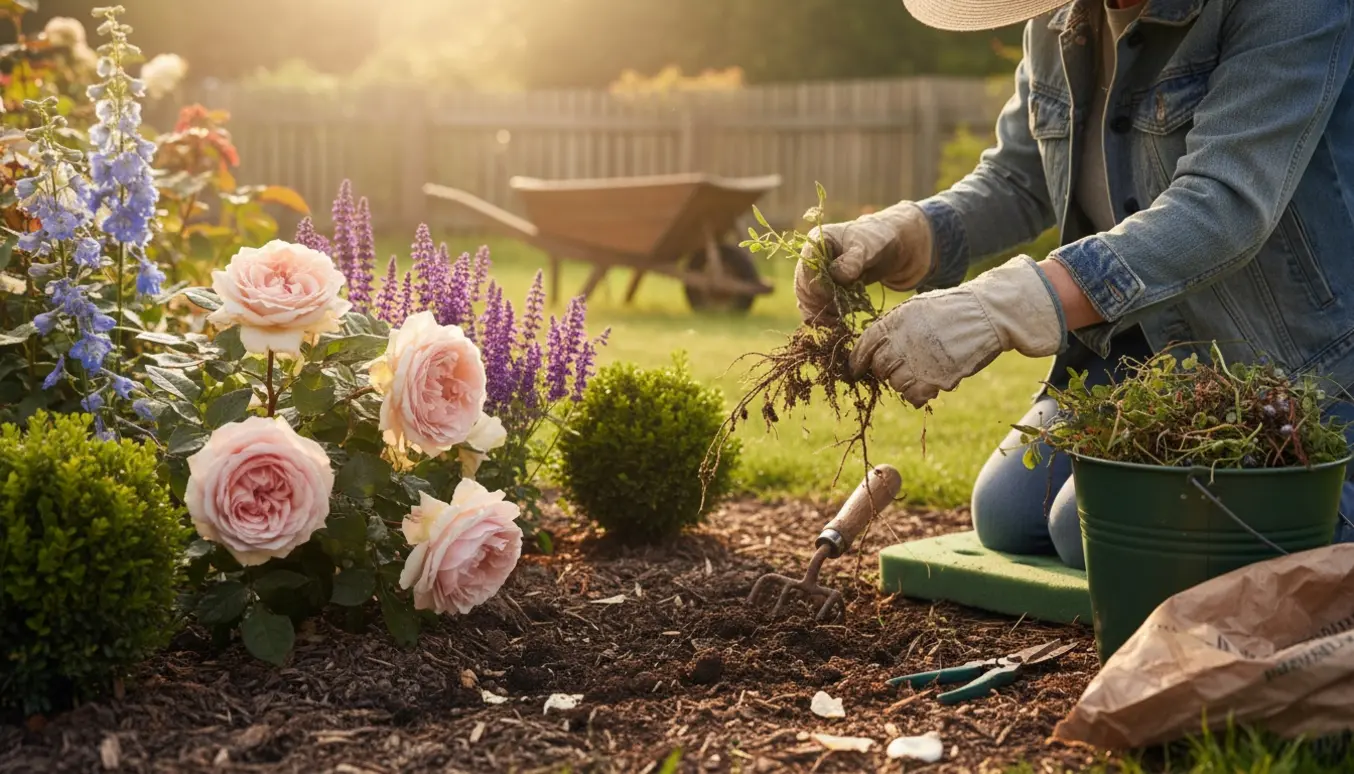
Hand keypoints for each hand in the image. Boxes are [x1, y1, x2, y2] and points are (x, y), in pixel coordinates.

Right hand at [794, 202, 934, 325]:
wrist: (882, 250)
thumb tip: (838, 276)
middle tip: (841, 309)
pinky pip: (813, 308)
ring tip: (840, 317)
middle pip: (804, 287)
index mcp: (816, 242)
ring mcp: (812, 276)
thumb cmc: (874, 243)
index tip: (835, 294)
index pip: (807, 268)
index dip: (819, 284)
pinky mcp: (819, 290)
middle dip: (821, 301)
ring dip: (822, 311)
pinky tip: (838, 320)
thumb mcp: (867, 248)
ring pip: (806, 300)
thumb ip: (852, 261)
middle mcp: (809, 259)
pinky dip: (824, 316)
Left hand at [848, 256, 1064, 406]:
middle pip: (880, 369)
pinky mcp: (936, 378)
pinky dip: (918, 396)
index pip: (864, 346)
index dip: (858, 361)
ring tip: (922, 374)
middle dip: (885, 372)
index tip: (856, 370)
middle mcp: (901, 342)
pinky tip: (930, 387)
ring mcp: (918, 361)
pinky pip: (915, 397)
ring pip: (896, 385)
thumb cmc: (952, 309)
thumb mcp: (917, 307)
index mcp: (894, 322)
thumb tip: (875, 346)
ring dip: (905, 383)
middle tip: (901, 370)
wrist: (987, 314)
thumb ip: (894, 326)